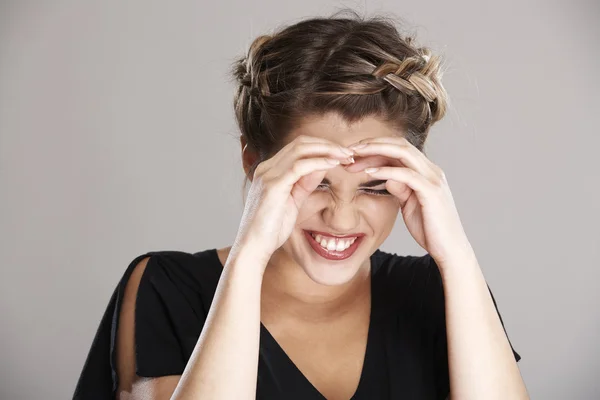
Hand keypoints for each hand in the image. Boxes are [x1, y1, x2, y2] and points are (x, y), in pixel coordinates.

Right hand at [233, 135, 354, 266]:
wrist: (253, 247)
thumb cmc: (270, 230)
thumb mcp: (292, 202)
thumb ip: (304, 184)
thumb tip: (322, 167)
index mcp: (270, 171)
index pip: (298, 147)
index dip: (322, 147)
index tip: (342, 155)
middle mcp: (266, 168)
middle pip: (300, 143)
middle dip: (328, 145)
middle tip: (349, 153)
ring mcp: (268, 175)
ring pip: (300, 149)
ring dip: (327, 150)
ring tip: (346, 156)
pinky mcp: (273, 186)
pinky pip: (299, 166)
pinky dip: (319, 162)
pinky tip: (334, 164)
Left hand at [347, 136, 473, 266]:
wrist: (450, 249)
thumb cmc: (430, 229)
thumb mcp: (409, 205)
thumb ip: (400, 189)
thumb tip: (386, 177)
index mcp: (426, 172)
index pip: (399, 149)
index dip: (376, 147)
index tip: (354, 154)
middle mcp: (431, 170)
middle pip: (400, 144)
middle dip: (373, 143)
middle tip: (350, 149)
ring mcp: (433, 179)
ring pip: (403, 152)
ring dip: (376, 151)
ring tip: (355, 155)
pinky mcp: (431, 191)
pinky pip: (406, 174)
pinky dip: (386, 170)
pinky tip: (369, 172)